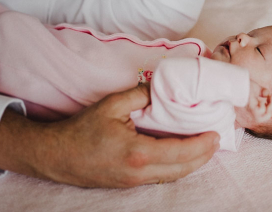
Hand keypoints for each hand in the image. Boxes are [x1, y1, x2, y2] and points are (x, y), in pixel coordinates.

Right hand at [0, 84, 219, 186]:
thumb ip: (141, 94)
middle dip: (204, 156)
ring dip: (192, 163)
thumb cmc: (81, 129)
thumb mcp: (112, 104)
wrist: (55, 156)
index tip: (216, 133)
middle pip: (183, 169)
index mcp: (138, 153)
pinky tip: (182, 154)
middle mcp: (140, 172)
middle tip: (217, 139)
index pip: (181, 152)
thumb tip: (162, 87)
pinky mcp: (129, 184)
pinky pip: (161, 177)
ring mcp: (134, 182)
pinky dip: (177, 167)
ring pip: (173, 176)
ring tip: (205, 146)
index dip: (202, 144)